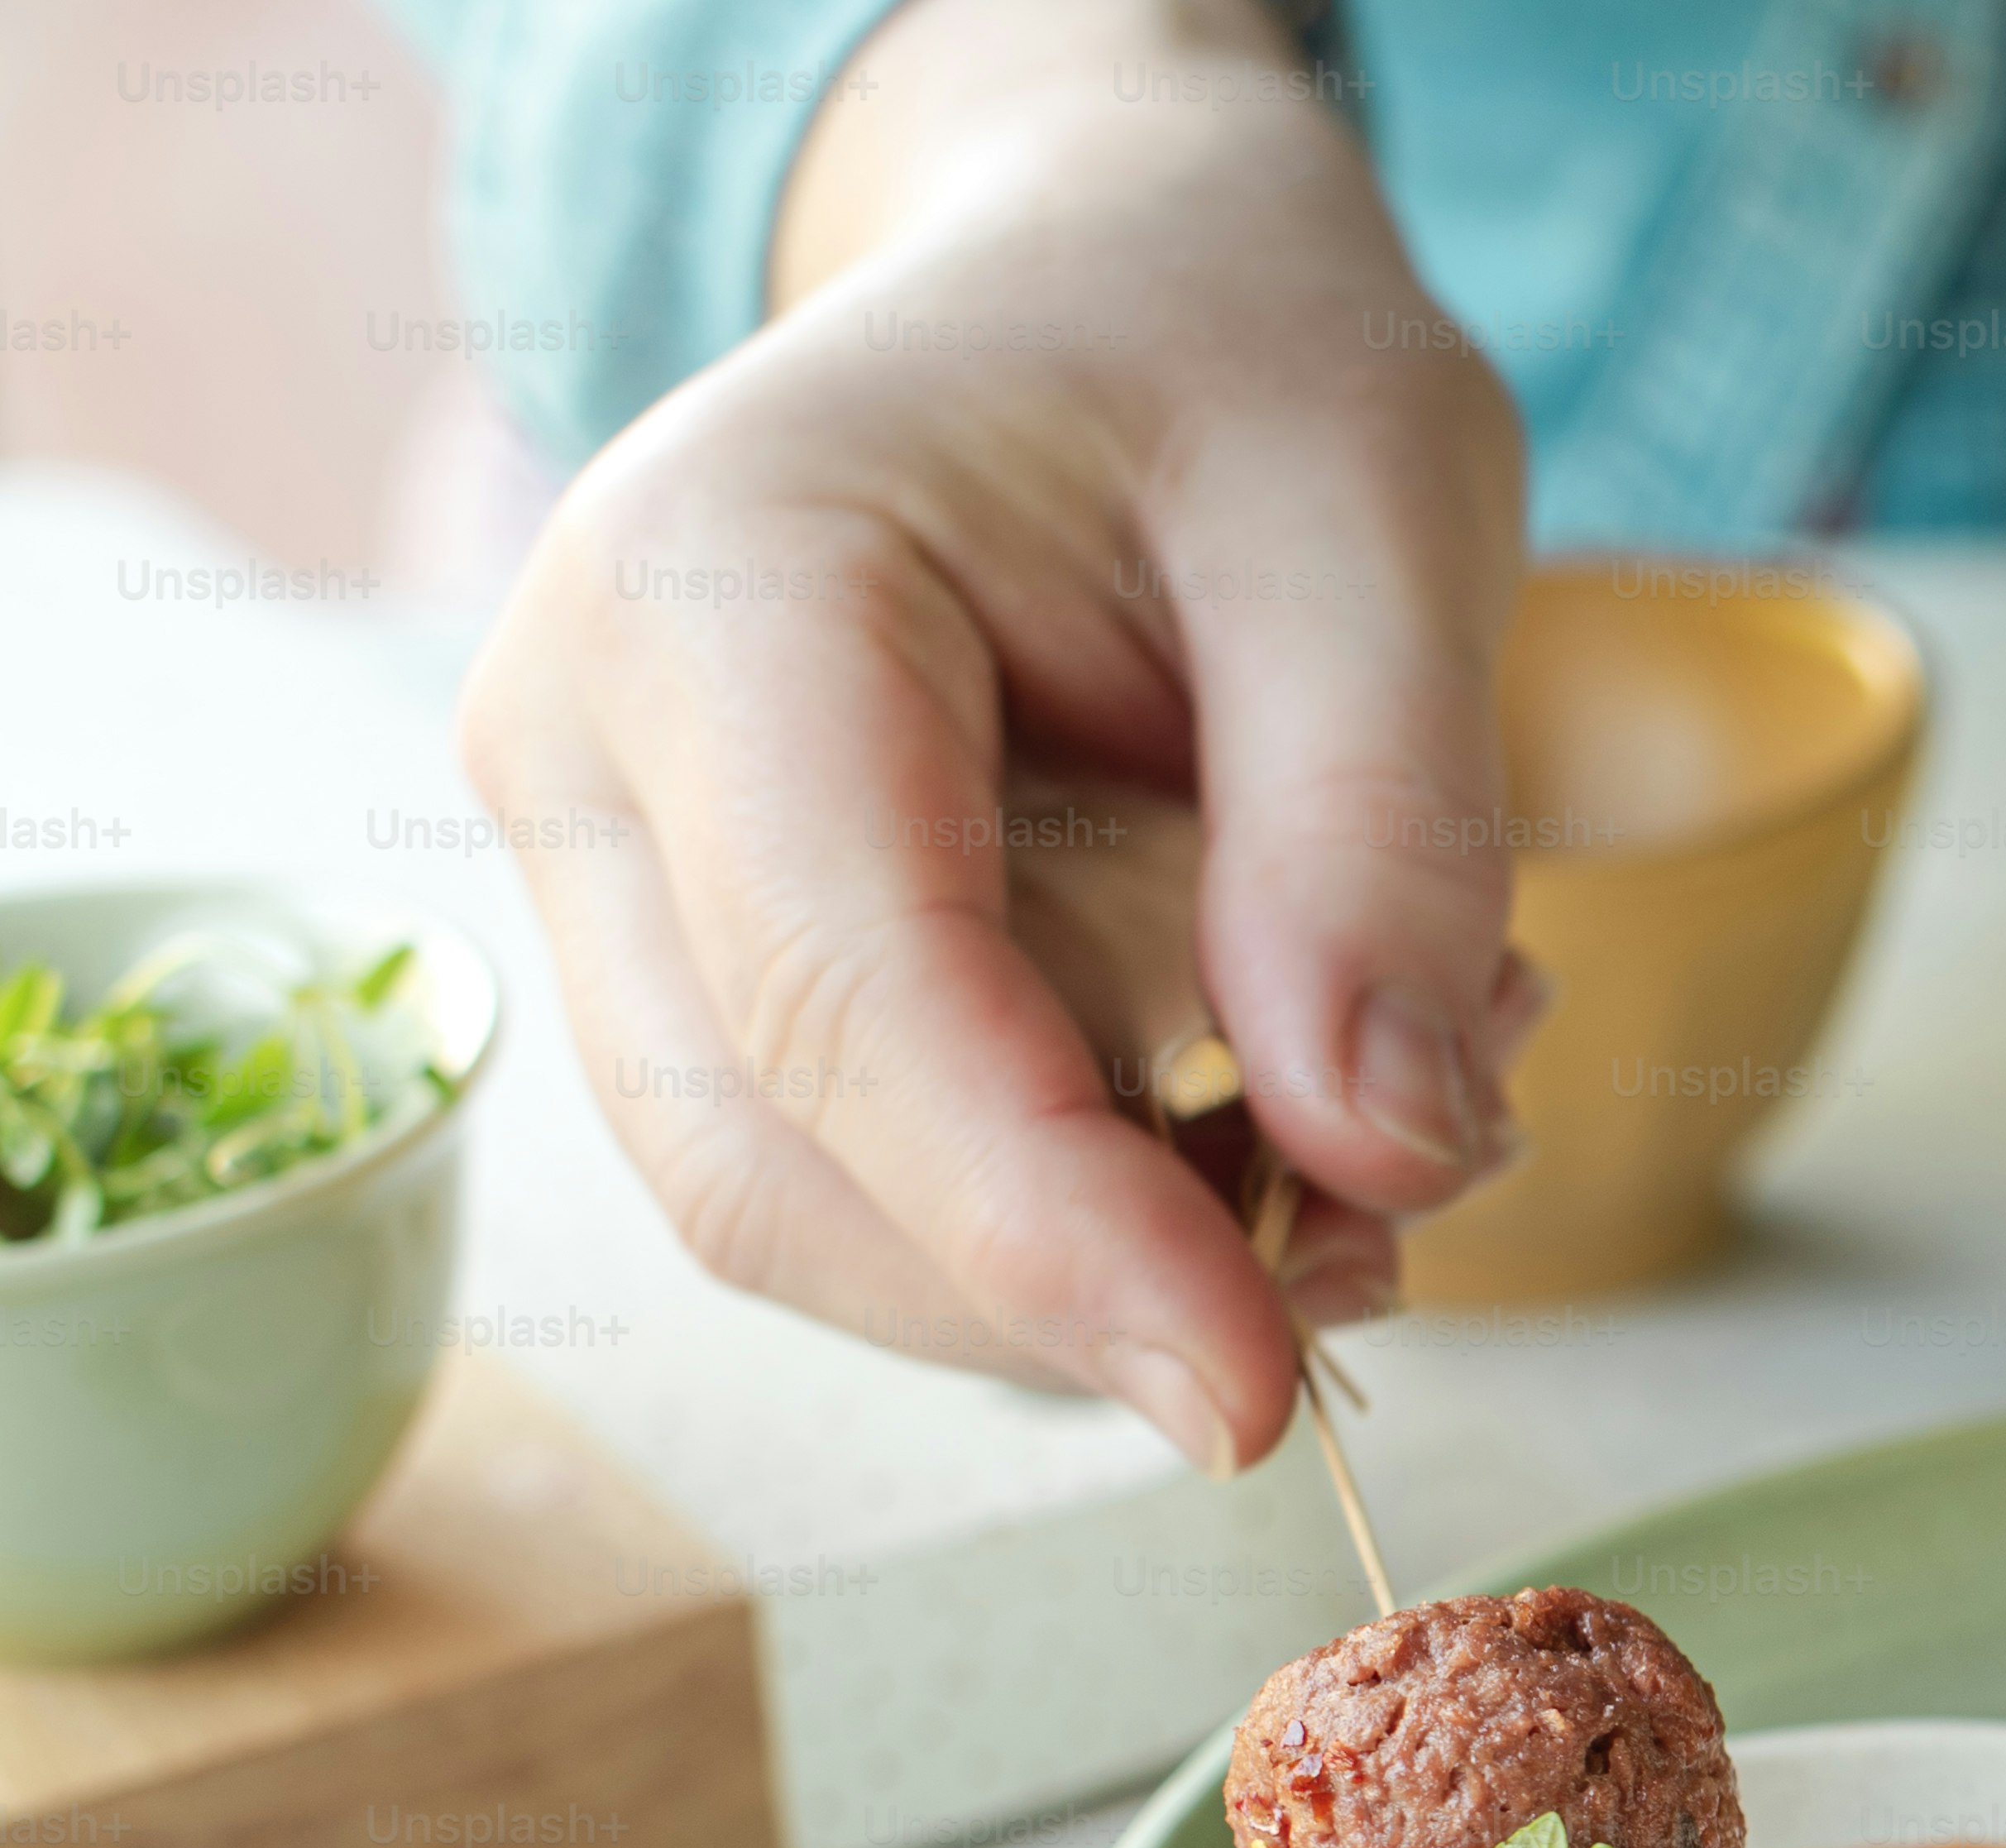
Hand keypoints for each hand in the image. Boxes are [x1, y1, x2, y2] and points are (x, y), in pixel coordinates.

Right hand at [456, 0, 1533, 1469]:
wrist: (1120, 289)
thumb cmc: (1227, 354)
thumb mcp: (1383, 511)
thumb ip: (1378, 837)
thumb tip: (1373, 1154)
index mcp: (711, 590)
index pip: (842, 1005)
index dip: (1050, 1237)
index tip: (1259, 1399)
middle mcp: (590, 754)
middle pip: (791, 1175)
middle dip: (1103, 1269)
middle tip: (1414, 1209)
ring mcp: (626, 883)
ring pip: (836, 1222)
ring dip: (1136, 1246)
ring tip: (1405, 1086)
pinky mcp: (722, 976)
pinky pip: (899, 1186)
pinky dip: (1125, 1205)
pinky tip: (1313, 1085)